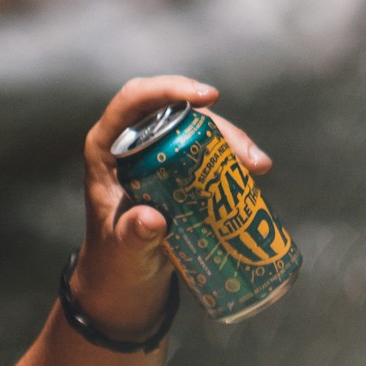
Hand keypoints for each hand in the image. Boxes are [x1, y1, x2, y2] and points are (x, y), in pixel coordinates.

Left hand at [74, 74, 272, 339]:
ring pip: (198, 130)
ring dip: (233, 142)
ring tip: (259, 169)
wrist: (126, 276)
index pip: (134, 101)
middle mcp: (131, 142)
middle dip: (218, 126)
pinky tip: (254, 174)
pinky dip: (232, 159)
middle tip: (248, 157)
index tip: (208, 98)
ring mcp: (156, 153)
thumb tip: (152, 221)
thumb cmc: (115, 261)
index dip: (169, 89)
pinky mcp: (178, 169)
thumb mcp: (122, 251)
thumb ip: (131, 237)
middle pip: (177, 113)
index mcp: (106, 148)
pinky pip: (207, 151)